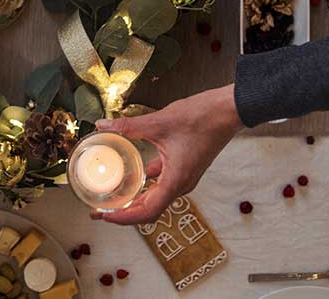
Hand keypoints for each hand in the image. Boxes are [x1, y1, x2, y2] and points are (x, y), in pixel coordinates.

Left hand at [93, 85, 241, 225]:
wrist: (228, 111)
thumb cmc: (203, 118)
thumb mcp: (159, 122)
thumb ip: (129, 126)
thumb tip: (104, 125)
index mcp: (176, 180)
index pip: (147, 212)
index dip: (124, 217)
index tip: (105, 215)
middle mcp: (181, 184)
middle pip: (150, 210)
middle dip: (124, 212)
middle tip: (101, 209)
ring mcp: (184, 177)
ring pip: (156, 197)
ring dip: (135, 199)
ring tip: (114, 195)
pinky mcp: (185, 168)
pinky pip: (162, 182)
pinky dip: (146, 183)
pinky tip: (134, 173)